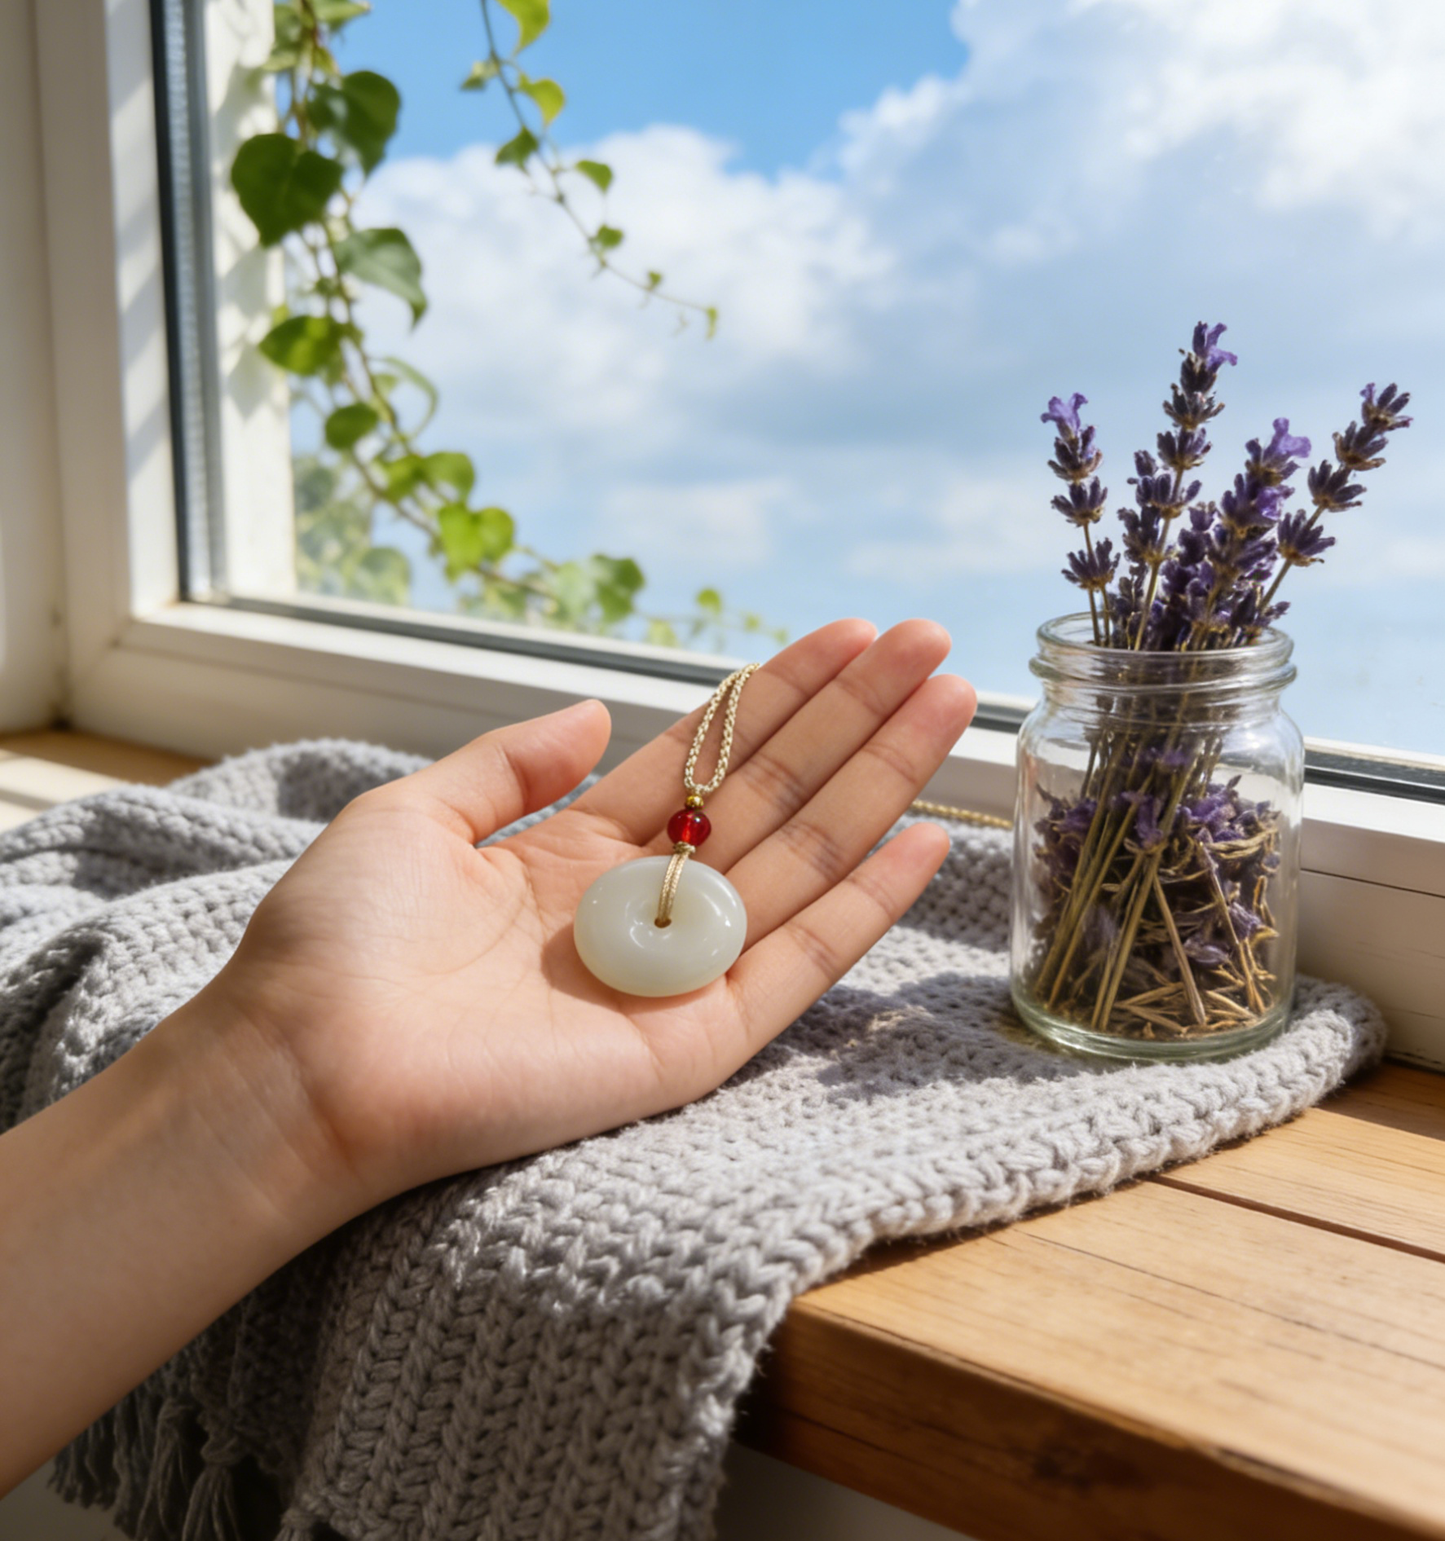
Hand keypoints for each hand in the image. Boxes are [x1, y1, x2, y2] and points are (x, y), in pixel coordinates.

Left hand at [195, 618, 975, 1211]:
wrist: (309, 1068)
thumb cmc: (339, 944)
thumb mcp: (416, 816)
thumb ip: (512, 764)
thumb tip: (595, 711)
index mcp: (582, 854)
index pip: (711, 758)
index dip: (780, 693)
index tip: (848, 633)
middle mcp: (645, 906)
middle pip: (776, 794)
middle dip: (855, 717)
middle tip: (930, 641)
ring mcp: (678, 972)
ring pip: (806, 859)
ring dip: (883, 780)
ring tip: (952, 702)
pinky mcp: (695, 1041)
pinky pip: (797, 965)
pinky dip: (866, 907)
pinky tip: (923, 838)